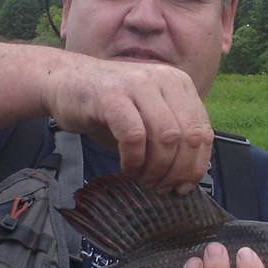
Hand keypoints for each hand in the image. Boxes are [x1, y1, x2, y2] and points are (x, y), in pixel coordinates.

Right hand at [43, 55, 212, 192]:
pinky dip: (134, 160)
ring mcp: (138, 84)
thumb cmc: (108, 104)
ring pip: (165, 137)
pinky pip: (134, 136)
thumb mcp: (149, 114)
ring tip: (143, 179)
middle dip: (178, 171)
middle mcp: (163, 79)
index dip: (197, 165)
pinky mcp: (112, 96)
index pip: (203, 130)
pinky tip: (127, 167)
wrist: (64, 81)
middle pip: (188, 136)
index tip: (184, 186)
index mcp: (179, 83)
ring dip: (156, 168)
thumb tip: (189, 174)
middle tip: (162, 187)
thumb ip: (172, 133)